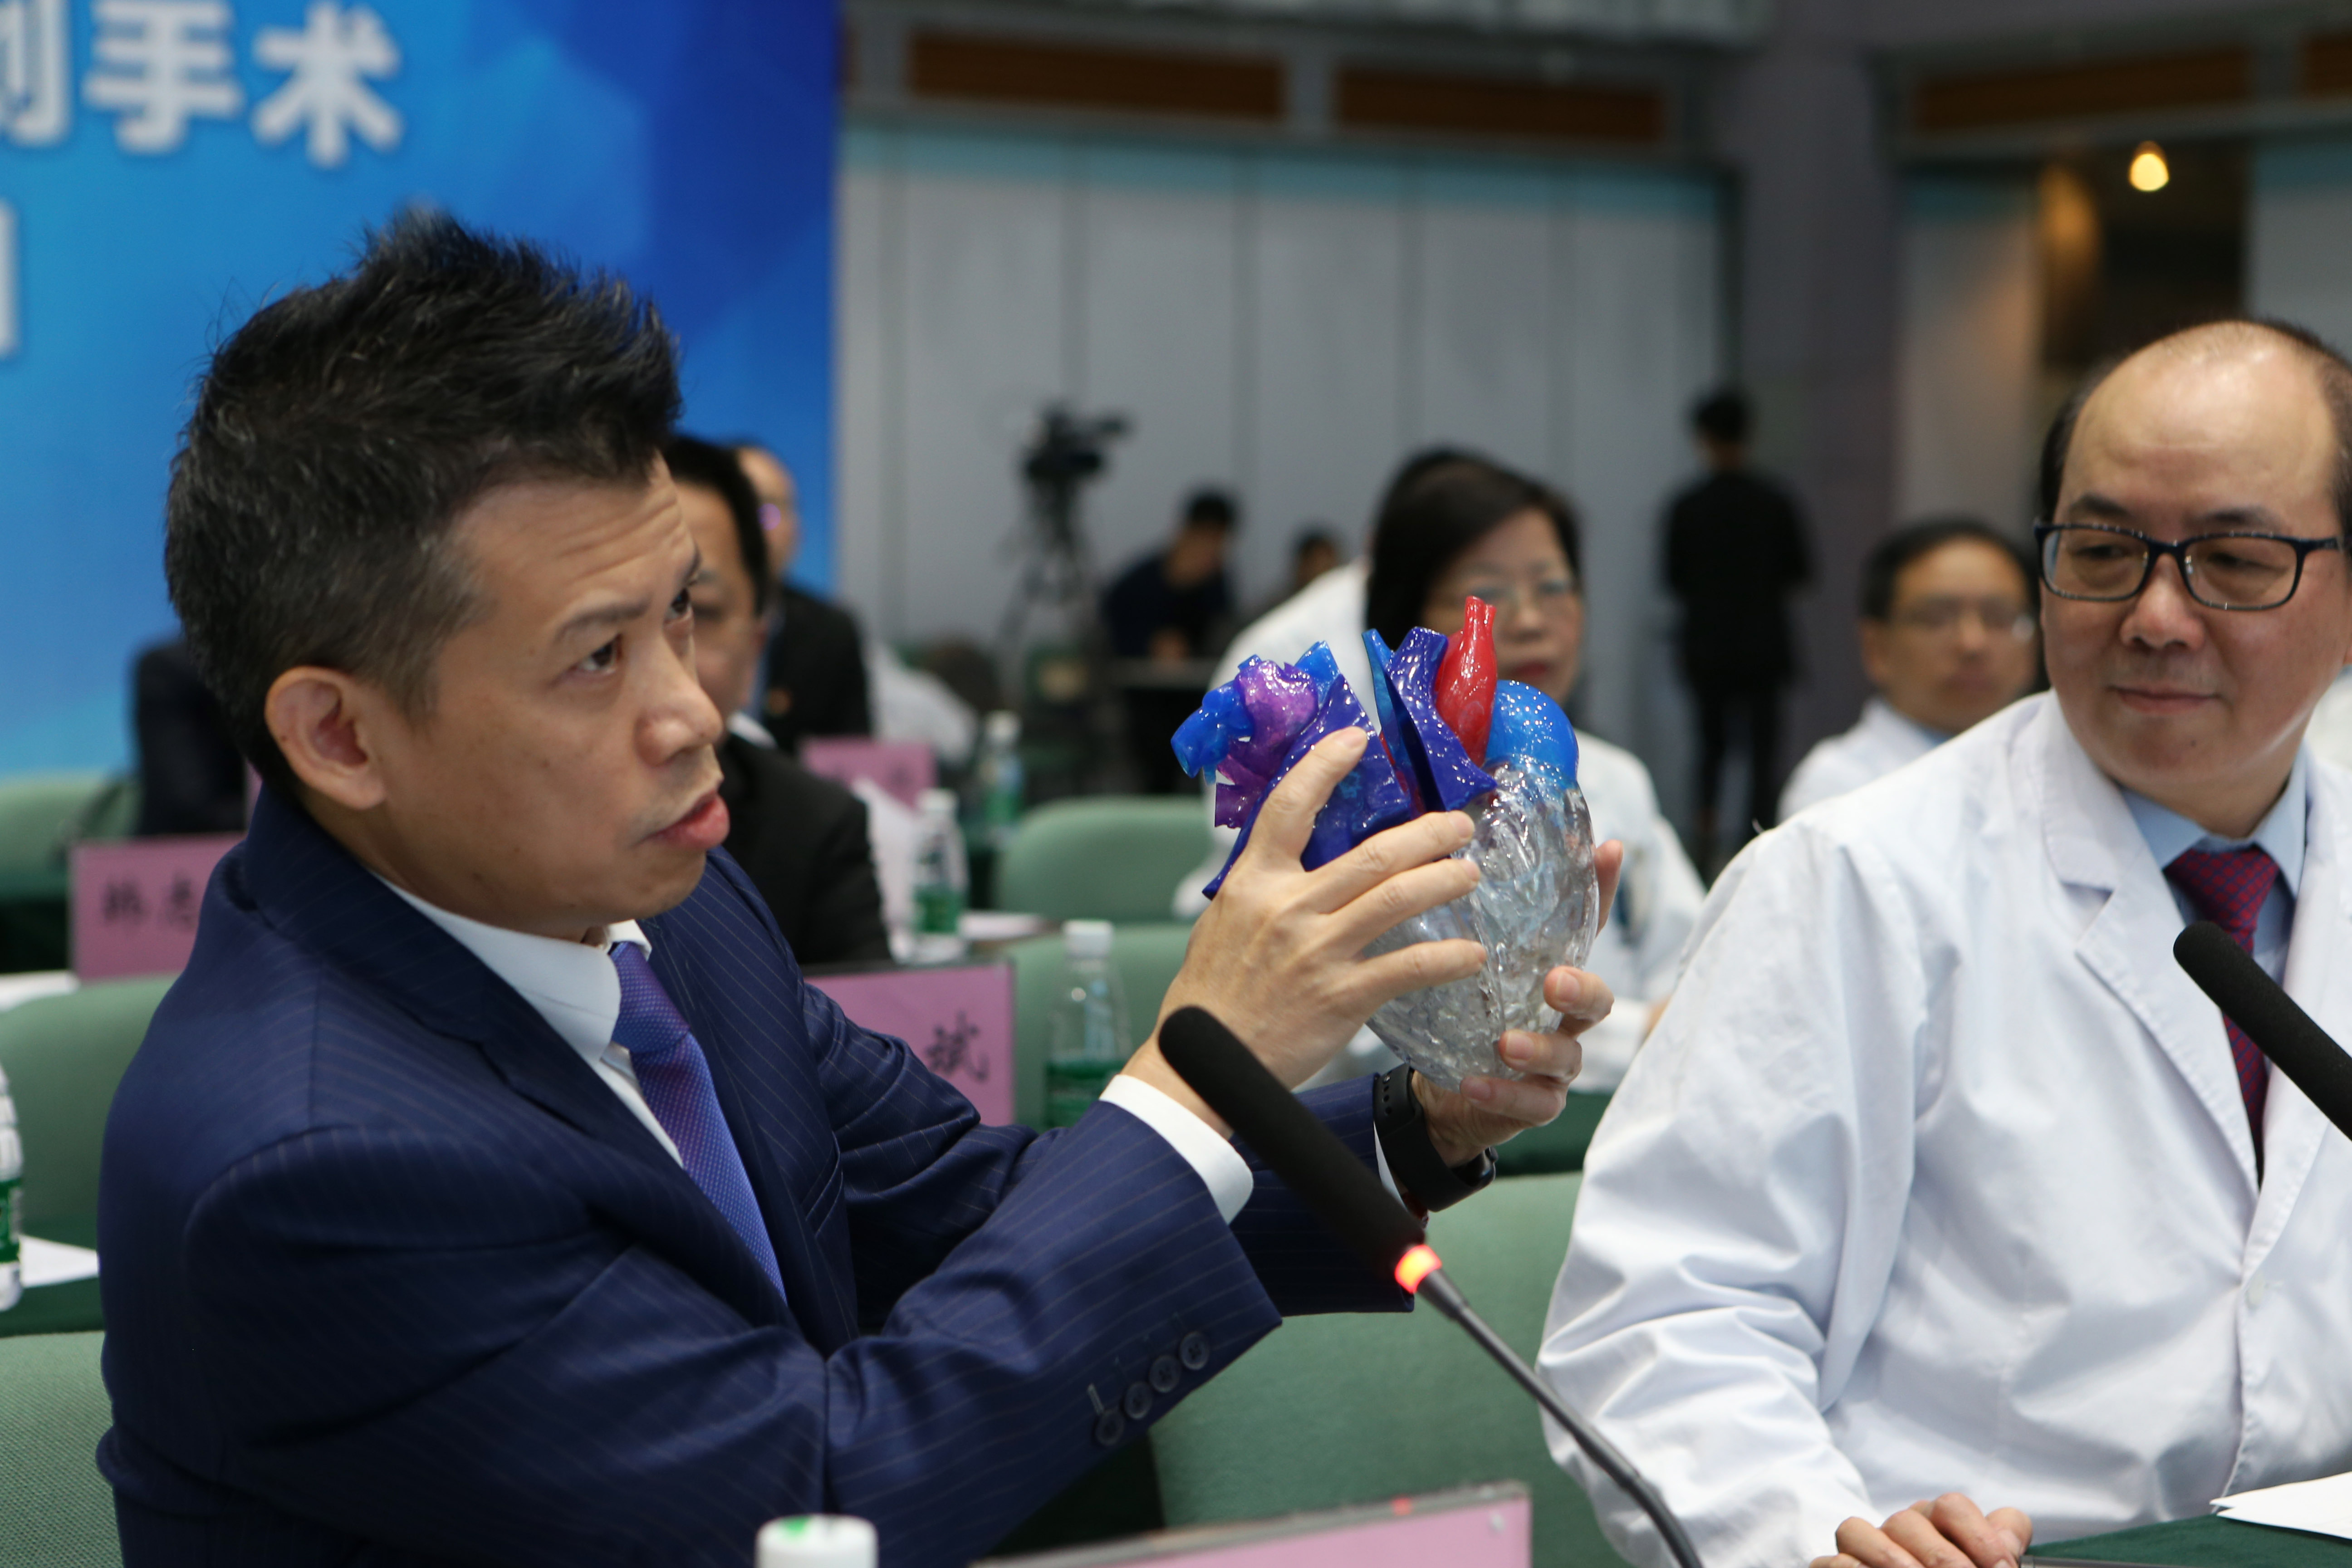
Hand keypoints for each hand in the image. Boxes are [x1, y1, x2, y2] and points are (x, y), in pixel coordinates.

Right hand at [1124, 727, 1486, 1132]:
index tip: (1356, 740)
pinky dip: (1448, 957)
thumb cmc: (1213, 993)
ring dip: (1445, 880)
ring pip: (1398, 898)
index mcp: (1254, 882)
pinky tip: (1471, 954)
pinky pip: (1408, 967)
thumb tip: (1301, 857)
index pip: (1290, 805)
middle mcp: (1288, 908)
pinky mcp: (1341, 996)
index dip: (1325, 765)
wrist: (1201, 1061)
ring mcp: (1317, 951)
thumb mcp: (1226, 921)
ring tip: (1470, 874)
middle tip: (1458, 825)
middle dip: (1428, 833)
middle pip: (1373, 853)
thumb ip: (1264, 887)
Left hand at [1418, 839, 1623, 1164]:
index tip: (1608, 850)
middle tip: (1555, 980)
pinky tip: (1474, 1083)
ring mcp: (1556, 1065)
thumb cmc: (1467, 1021)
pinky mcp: (1537, 1104)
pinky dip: (1504, 1093)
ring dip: (1538, 1048)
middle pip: (1597, 999)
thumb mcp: (1468, 970)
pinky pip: (1533, 1104)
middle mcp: (1564, 1018)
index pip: (1585, 928)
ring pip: (1567, 1057)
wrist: (1447, 1093)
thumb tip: (1446, 855)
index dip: (1601, 890)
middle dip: (1581, 988)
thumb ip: (1472, 926)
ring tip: (1505, 1042)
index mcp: (1553, 975)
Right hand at [1813, 1494, 2033, 1567]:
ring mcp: (1861, 1548)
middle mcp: (1897, 1529)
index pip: (1952, 1507)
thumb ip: (2002, 1542)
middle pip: (1907, 1520)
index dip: (1979, 1537)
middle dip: (1941, 1557)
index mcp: (1936, 1521)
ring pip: (1856, 1530)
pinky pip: (1831, 1561)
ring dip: (1892, 1560)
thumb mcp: (1988, 1561)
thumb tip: (2007, 1542)